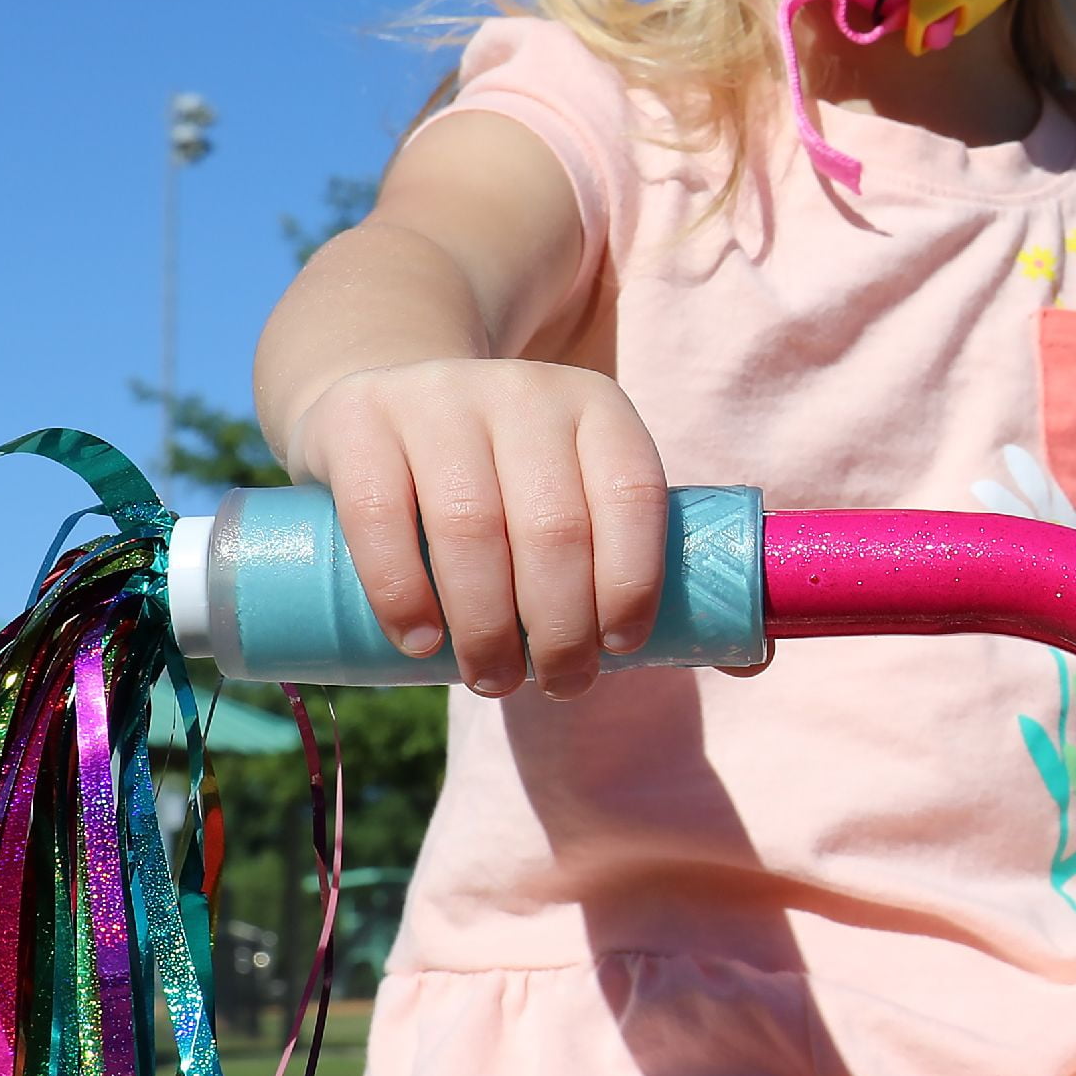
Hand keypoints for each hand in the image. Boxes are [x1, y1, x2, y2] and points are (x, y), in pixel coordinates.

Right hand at [281, 360, 669, 699]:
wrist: (384, 408)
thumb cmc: (500, 480)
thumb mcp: (567, 483)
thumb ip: (619, 551)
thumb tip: (717, 668)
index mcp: (596, 406)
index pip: (632, 493)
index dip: (632, 580)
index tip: (619, 646)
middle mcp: (522, 391)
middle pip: (553, 526)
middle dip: (561, 627)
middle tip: (557, 684)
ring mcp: (436, 397)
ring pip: (471, 527)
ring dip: (486, 626)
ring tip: (492, 680)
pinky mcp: (357, 418)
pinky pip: (379, 515)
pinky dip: (402, 592)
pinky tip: (421, 642)